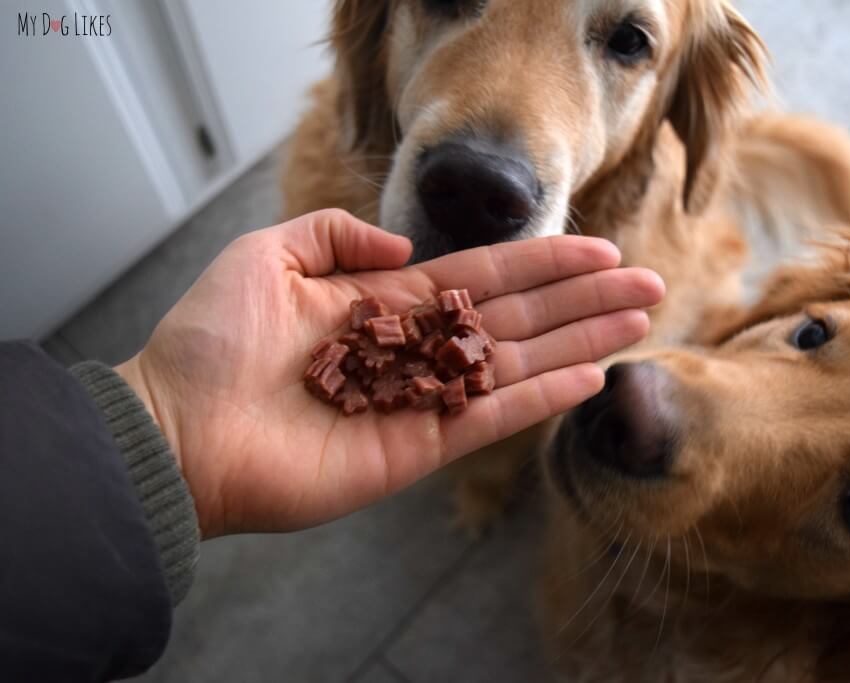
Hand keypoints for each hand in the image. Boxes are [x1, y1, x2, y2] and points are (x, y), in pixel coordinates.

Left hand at [116, 210, 663, 537]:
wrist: (179, 428)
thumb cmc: (211, 342)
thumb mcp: (267, 256)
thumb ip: (334, 236)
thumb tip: (403, 245)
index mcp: (387, 302)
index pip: (484, 277)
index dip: (543, 261)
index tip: (599, 246)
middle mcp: (416, 348)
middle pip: (518, 318)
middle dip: (582, 298)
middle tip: (645, 283)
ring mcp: (422, 399)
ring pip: (518, 364)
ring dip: (581, 341)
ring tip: (638, 320)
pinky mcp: (417, 447)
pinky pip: (491, 417)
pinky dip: (542, 398)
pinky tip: (589, 373)